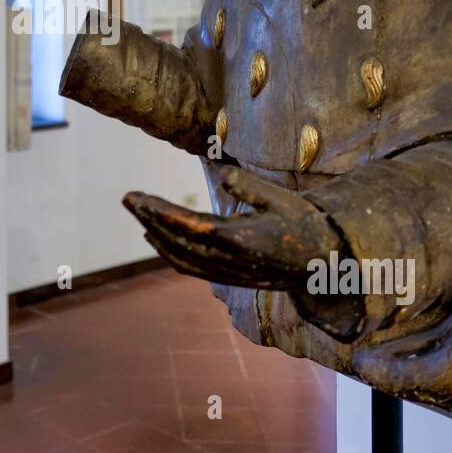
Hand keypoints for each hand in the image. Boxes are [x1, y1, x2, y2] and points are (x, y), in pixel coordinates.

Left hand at [122, 166, 339, 289]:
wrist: (322, 264)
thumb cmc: (304, 223)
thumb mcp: (283, 199)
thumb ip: (252, 188)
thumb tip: (224, 176)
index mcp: (241, 241)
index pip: (190, 227)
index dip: (162, 213)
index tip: (139, 198)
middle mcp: (229, 262)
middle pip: (177, 241)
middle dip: (149, 218)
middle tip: (128, 197)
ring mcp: (226, 272)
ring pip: (179, 257)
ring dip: (154, 234)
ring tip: (137, 210)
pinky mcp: (227, 276)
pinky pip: (189, 266)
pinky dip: (167, 251)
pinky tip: (154, 236)